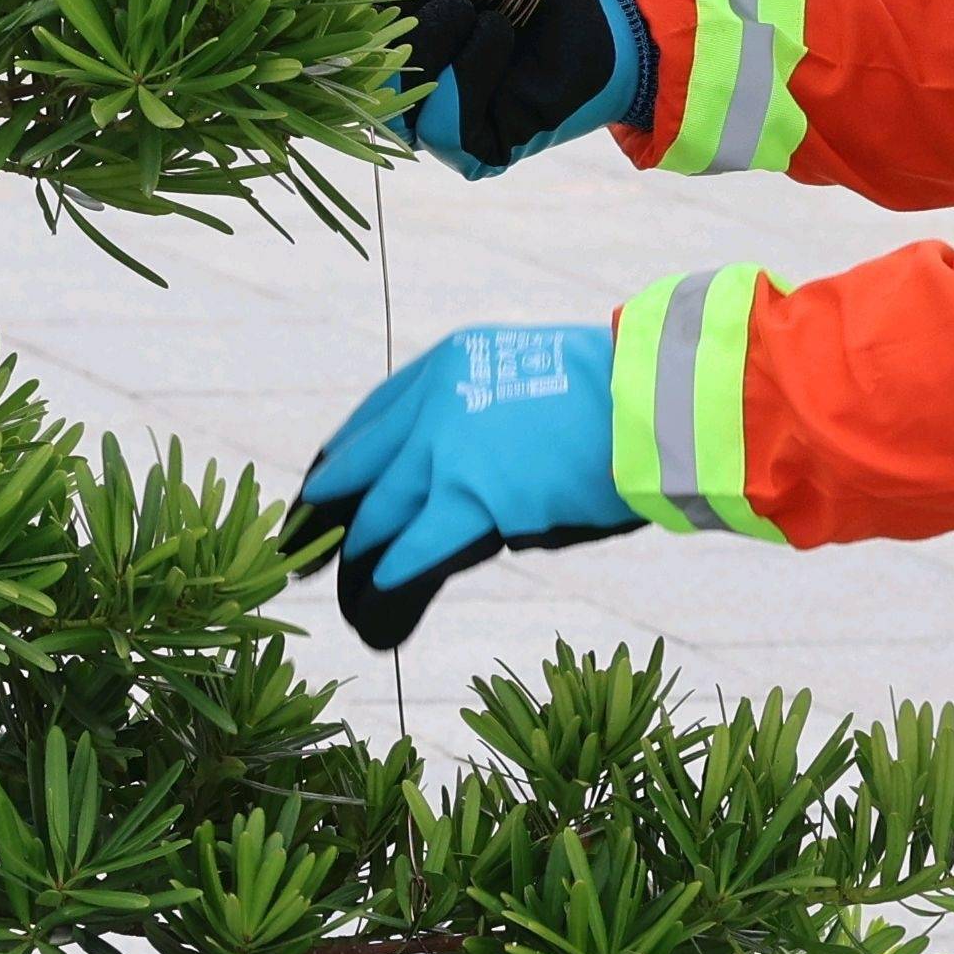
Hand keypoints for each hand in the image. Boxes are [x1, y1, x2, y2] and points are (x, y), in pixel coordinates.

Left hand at [290, 319, 636, 649]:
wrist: (652, 399)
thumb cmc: (616, 397)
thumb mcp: (529, 380)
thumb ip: (484, 418)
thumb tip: (462, 476)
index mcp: (449, 363)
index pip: (372, 418)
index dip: (344, 461)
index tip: (322, 491)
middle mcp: (436, 399)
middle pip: (361, 464)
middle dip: (325, 509)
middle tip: (300, 543)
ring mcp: (449, 447)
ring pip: (381, 508)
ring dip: (359, 549)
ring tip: (344, 583)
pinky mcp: (472, 495)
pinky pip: (416, 542)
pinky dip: (394, 569)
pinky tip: (380, 591)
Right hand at [384, 0, 645, 178]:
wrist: (610, 8)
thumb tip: (367, 1)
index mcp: (411, 47)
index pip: (355, 56)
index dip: (359, 28)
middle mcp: (422, 91)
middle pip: (368, 87)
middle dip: (400, 37)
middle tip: (451, 3)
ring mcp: (449, 124)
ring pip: (402, 110)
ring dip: (435, 49)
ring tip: (481, 15)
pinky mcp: (482, 150)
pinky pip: (446, 130)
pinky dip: (468, 71)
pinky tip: (496, 36)